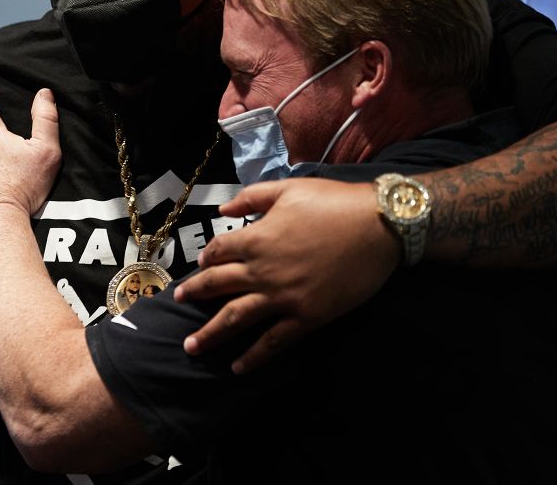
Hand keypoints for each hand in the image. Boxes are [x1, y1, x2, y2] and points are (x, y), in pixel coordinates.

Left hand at [173, 178, 401, 372]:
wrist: (379, 226)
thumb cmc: (334, 202)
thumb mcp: (288, 189)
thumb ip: (252, 197)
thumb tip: (223, 208)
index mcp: (256, 238)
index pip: (218, 252)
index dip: (206, 259)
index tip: (201, 266)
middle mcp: (262, 271)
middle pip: (217, 286)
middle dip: (194, 296)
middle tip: (178, 304)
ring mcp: (283, 297)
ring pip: (236, 319)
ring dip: (210, 335)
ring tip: (191, 347)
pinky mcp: (306, 317)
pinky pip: (273, 342)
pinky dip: (253, 357)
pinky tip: (238, 368)